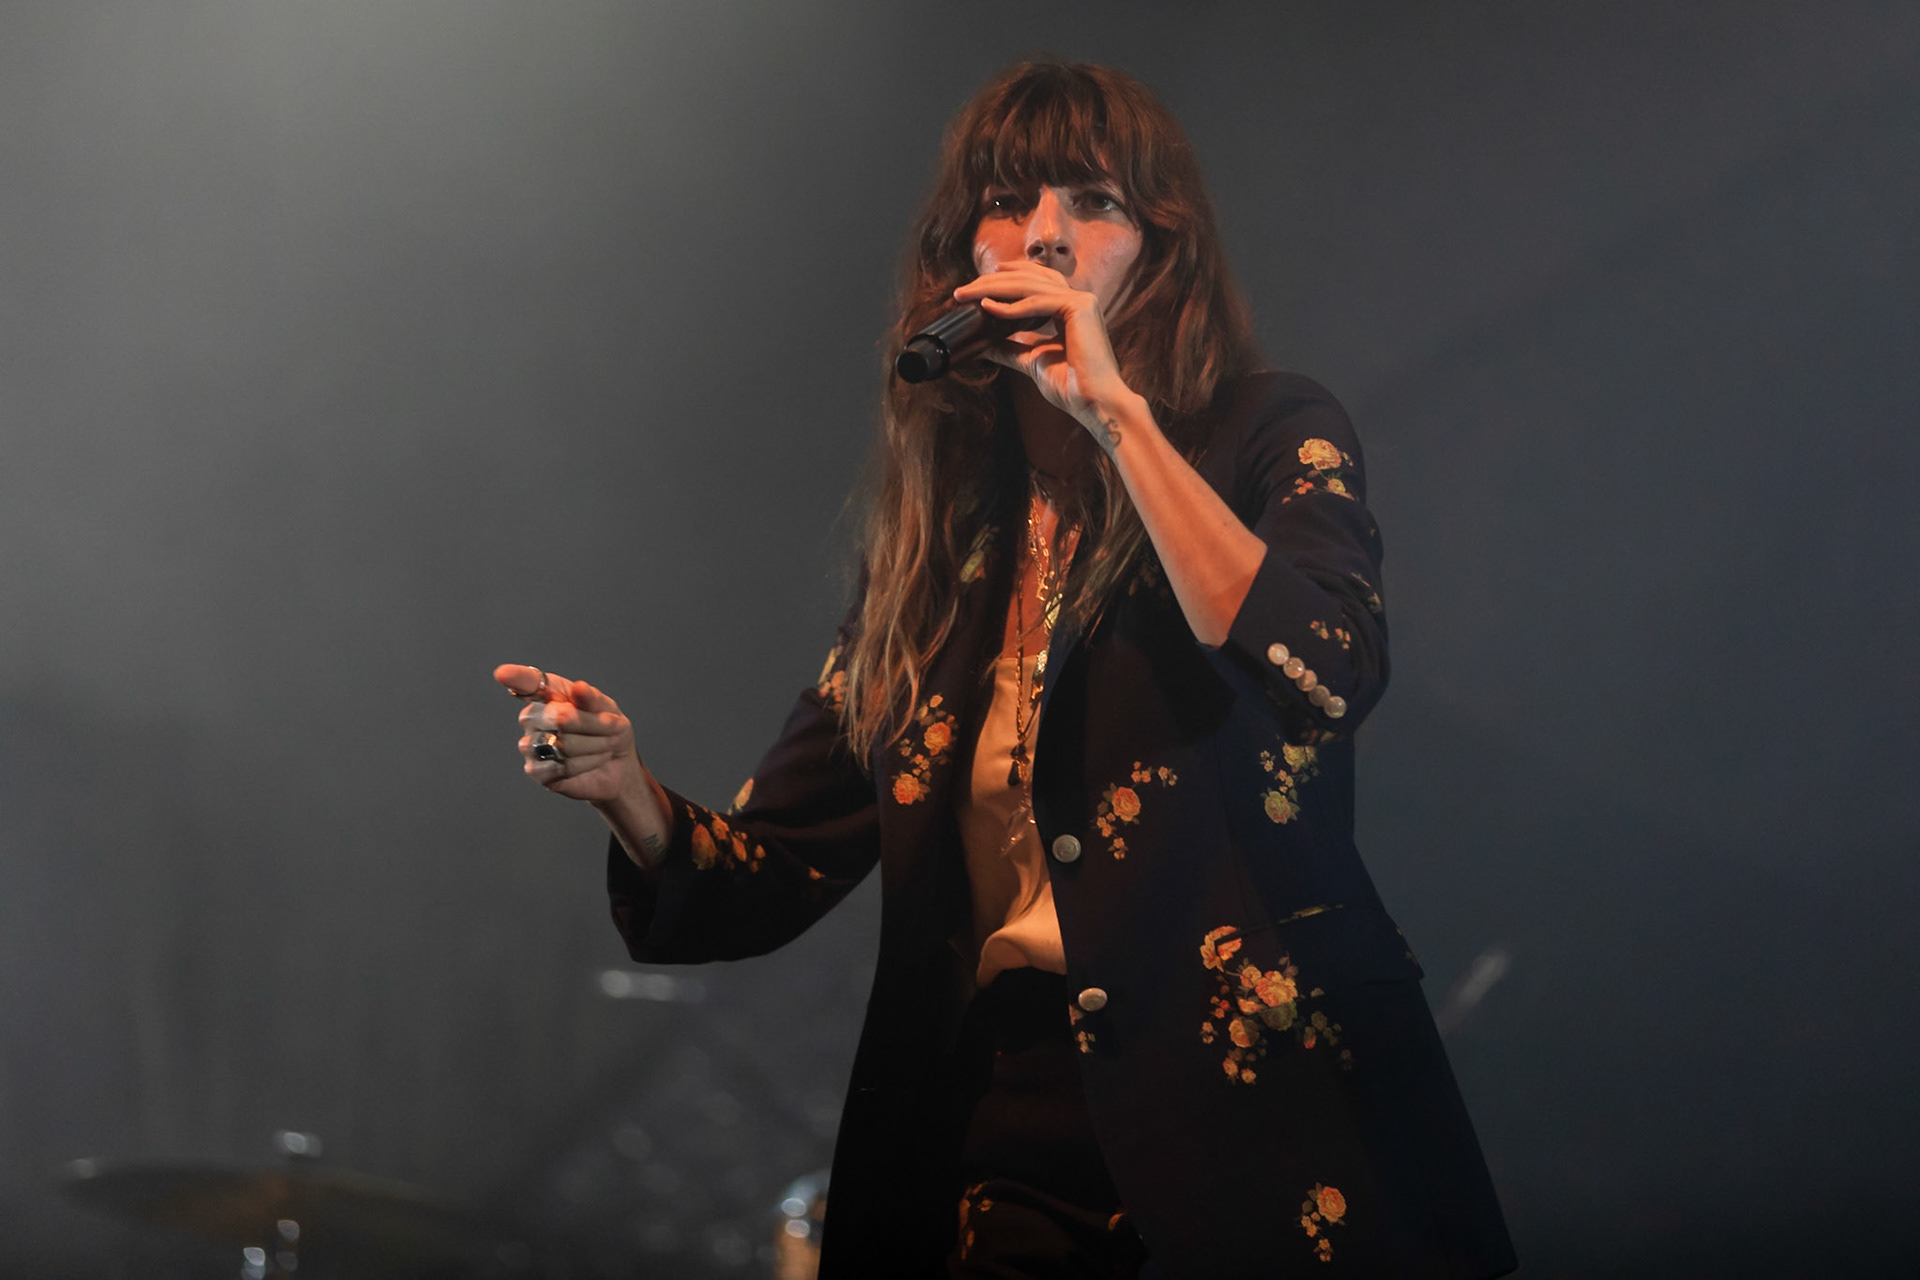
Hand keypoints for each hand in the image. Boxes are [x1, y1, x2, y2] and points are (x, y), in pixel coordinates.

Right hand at [493, 663, 641, 804]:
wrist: (617, 764)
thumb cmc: (607, 729)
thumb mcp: (608, 708)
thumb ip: (592, 699)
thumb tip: (579, 687)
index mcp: (547, 694)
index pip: (527, 683)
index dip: (516, 677)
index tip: (503, 674)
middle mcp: (533, 717)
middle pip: (560, 717)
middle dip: (594, 725)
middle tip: (613, 728)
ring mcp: (530, 745)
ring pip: (564, 744)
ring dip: (595, 746)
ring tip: (605, 746)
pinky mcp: (536, 771)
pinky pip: (560, 767)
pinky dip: (584, 765)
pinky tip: (590, 762)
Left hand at [950, 262, 1141, 439]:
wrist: (1094, 402)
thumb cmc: (1071, 386)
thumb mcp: (1032, 361)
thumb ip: (1011, 349)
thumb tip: (984, 346)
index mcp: (1072, 308)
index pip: (1037, 281)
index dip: (1010, 276)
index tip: (981, 280)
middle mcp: (1079, 299)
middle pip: (1030, 278)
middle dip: (994, 280)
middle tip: (963, 289)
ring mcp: (1082, 301)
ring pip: (1030, 286)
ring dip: (994, 288)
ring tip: (968, 294)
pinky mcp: (1080, 308)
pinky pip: (1037, 303)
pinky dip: (1010, 307)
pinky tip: (988, 307)